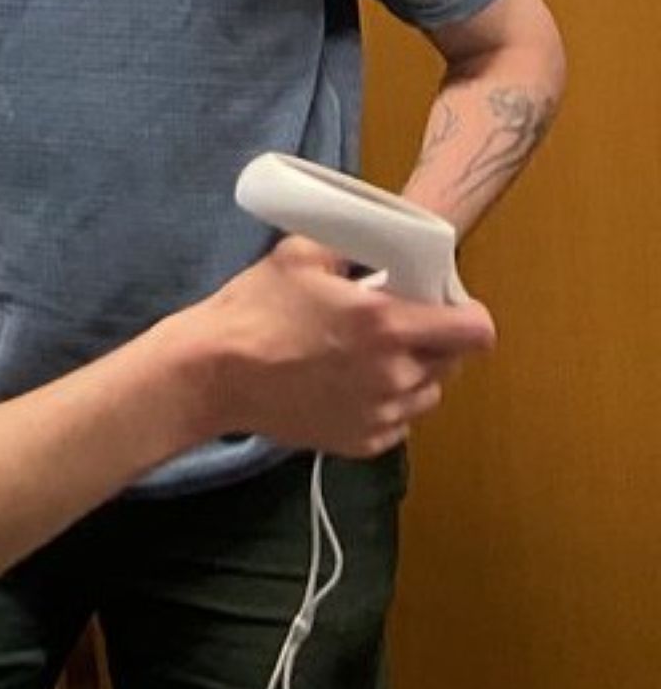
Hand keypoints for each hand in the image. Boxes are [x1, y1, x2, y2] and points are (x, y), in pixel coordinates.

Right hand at [177, 236, 497, 456]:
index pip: (475, 330)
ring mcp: (381, 414)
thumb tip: (379, 246)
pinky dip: (384, 405)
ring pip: (427, 394)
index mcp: (387, 324)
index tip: (443, 308)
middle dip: (432, 343)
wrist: (212, 374)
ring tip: (367, 361)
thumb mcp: (298, 256)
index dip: (466, 316)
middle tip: (393, 329)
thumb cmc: (253, 310)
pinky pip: (397, 422)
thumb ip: (350, 247)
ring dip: (411, 375)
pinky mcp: (363, 442)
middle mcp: (395, 374)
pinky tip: (347, 388)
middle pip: (452, 362)